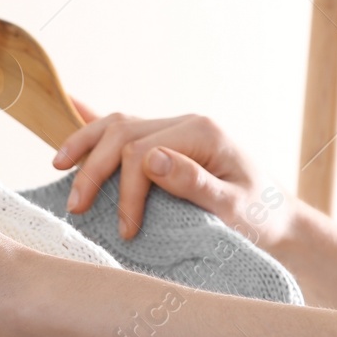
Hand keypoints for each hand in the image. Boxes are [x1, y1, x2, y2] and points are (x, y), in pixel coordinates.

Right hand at [54, 101, 296, 248]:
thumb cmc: (260, 218)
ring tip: (58, 167)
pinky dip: (94, 123)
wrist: (278, 220)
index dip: (127, 192)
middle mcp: (185, 122)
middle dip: (94, 170)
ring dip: (84, 143)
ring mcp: (173, 129)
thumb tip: (151, 159)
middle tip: (77, 207)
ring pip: (116, 124)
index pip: (142, 154)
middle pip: (122, 134)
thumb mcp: (235, 207)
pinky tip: (69, 108)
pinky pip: (124, 127)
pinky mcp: (165, 141)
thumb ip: (195, 183)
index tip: (126, 229)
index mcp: (201, 132)